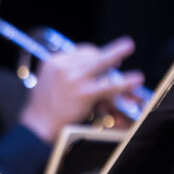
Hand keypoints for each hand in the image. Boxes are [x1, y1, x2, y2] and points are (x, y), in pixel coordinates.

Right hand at [19, 37, 141, 142]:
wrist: (37, 126)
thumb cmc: (42, 109)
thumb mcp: (46, 82)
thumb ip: (63, 73)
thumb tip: (83, 69)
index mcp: (53, 62)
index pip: (79, 51)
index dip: (93, 53)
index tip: (100, 56)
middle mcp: (63, 67)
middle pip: (91, 53)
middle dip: (105, 55)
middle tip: (117, 60)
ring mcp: (74, 79)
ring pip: (102, 63)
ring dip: (117, 56)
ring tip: (129, 47)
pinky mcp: (84, 93)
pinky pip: (109, 86)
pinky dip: (125, 83)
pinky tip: (136, 79)